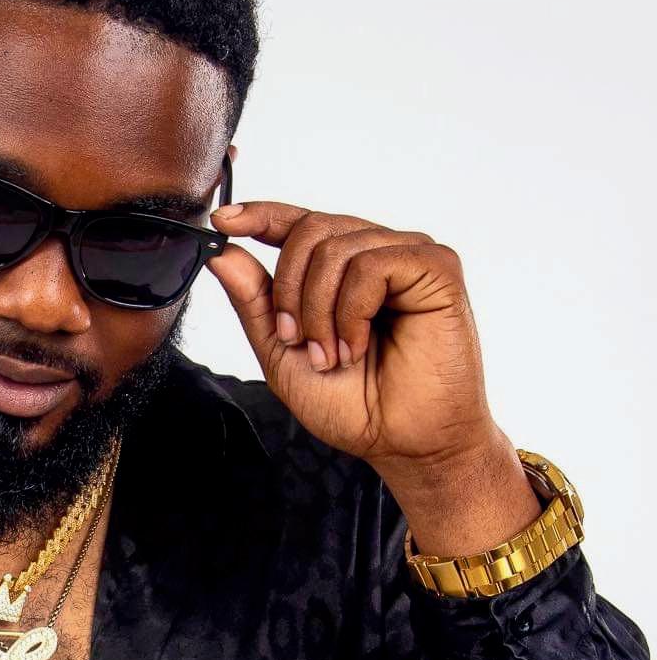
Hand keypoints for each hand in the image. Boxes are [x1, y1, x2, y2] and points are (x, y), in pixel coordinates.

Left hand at [206, 198, 498, 480]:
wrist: (402, 443)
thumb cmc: (354, 404)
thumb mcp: (283, 353)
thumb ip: (256, 303)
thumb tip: (223, 254)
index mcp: (342, 269)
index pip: (299, 222)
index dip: (261, 215)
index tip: (223, 222)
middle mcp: (376, 252)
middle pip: (311, 229)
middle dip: (289, 291)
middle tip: (295, 340)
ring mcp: (408, 256)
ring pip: (336, 248)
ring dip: (320, 312)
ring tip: (334, 356)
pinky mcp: (436, 267)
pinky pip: (372, 264)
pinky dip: (352, 312)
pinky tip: (359, 346)